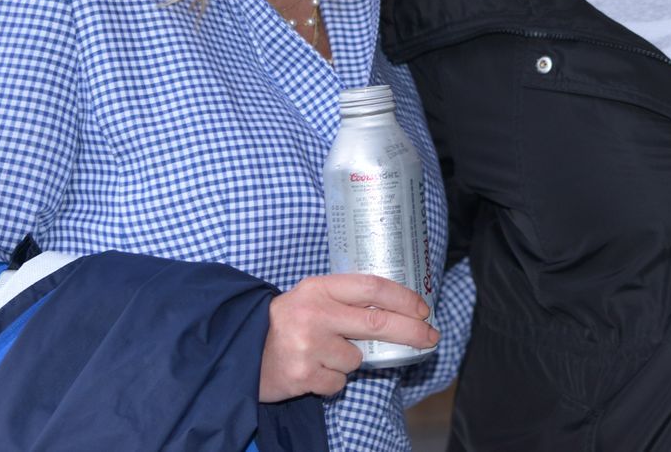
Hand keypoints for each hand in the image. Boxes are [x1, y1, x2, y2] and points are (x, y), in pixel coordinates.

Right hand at [259, 273, 437, 401]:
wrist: (240, 350)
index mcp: (319, 288)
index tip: (423, 309)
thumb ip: (344, 299)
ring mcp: (308, 345)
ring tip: (322, 354)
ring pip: (357, 358)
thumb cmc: (285, 322)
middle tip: (431, 337)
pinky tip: (312, 370)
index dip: (403, 297)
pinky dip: (331, 381)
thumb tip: (396, 310)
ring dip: (349, 361)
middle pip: (378, 323)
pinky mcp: (303, 375)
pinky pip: (339, 382)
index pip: (372, 287)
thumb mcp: (311, 298)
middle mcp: (315, 313)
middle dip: (412, 331)